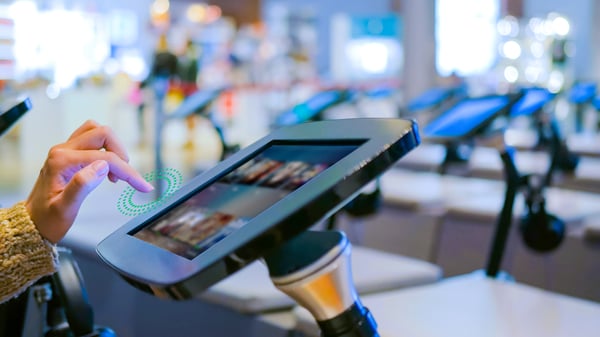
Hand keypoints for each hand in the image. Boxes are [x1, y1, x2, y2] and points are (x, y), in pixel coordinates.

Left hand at [25, 120, 153, 242]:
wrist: (33, 223)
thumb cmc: (47, 219)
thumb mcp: (64, 209)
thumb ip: (82, 185)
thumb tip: (102, 166)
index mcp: (61, 162)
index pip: (105, 158)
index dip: (128, 171)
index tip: (142, 186)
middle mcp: (62, 150)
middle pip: (102, 133)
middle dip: (121, 153)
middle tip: (126, 176)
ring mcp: (65, 150)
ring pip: (96, 131)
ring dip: (113, 147)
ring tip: (116, 171)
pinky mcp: (69, 154)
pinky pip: (92, 140)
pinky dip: (106, 149)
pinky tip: (107, 169)